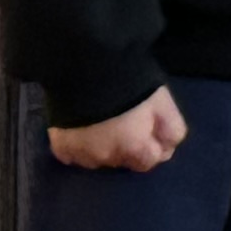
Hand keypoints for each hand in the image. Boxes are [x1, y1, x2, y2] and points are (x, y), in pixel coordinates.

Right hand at [51, 86, 185, 172]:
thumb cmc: (131, 84)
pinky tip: (82, 127)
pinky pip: (72, 154)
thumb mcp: (163, 104)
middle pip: (121, 160)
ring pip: (96, 159)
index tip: (148, 130)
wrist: (86, 67)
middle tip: (124, 122)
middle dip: (127, 147)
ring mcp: (79, 154)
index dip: (150, 147)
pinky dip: (78, 145)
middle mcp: (105, 158)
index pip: (147, 162)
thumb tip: (167, 151)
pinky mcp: (59, 146)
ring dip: (102, 147)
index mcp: (132, 148)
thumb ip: (171, 131)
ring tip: (102, 123)